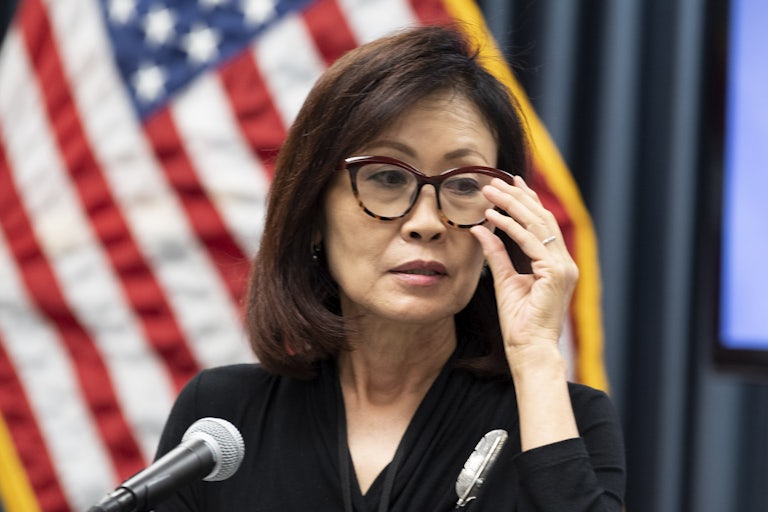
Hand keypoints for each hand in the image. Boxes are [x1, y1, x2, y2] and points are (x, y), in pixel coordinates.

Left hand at [470, 176, 578, 366]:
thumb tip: (481, 230)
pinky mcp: (555, 274)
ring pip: (537, 225)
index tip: (509, 183)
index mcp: (556, 264)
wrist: (529, 350)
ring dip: (511, 205)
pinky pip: (530, 242)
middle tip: (494, 182)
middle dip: (516, 197)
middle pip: (541, 219)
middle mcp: (564, 262)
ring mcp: (563, 267)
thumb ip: (497, 254)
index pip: (542, 224)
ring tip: (490, 192)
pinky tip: (493, 217)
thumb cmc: (519, 323)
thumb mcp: (505, 281)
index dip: (526, 201)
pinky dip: (511, 227)